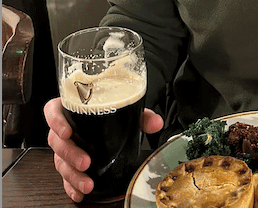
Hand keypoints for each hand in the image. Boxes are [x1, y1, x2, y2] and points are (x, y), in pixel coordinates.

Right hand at [44, 97, 163, 201]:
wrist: (109, 127)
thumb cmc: (110, 115)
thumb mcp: (125, 112)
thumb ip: (141, 115)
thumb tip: (155, 123)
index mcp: (72, 110)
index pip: (54, 111)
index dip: (56, 121)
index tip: (67, 131)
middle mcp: (65, 130)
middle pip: (57, 141)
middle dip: (70, 154)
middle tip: (86, 162)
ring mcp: (64, 149)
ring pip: (60, 162)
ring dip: (73, 175)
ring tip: (88, 184)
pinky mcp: (68, 165)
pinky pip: (64, 178)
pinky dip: (71, 187)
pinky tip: (80, 193)